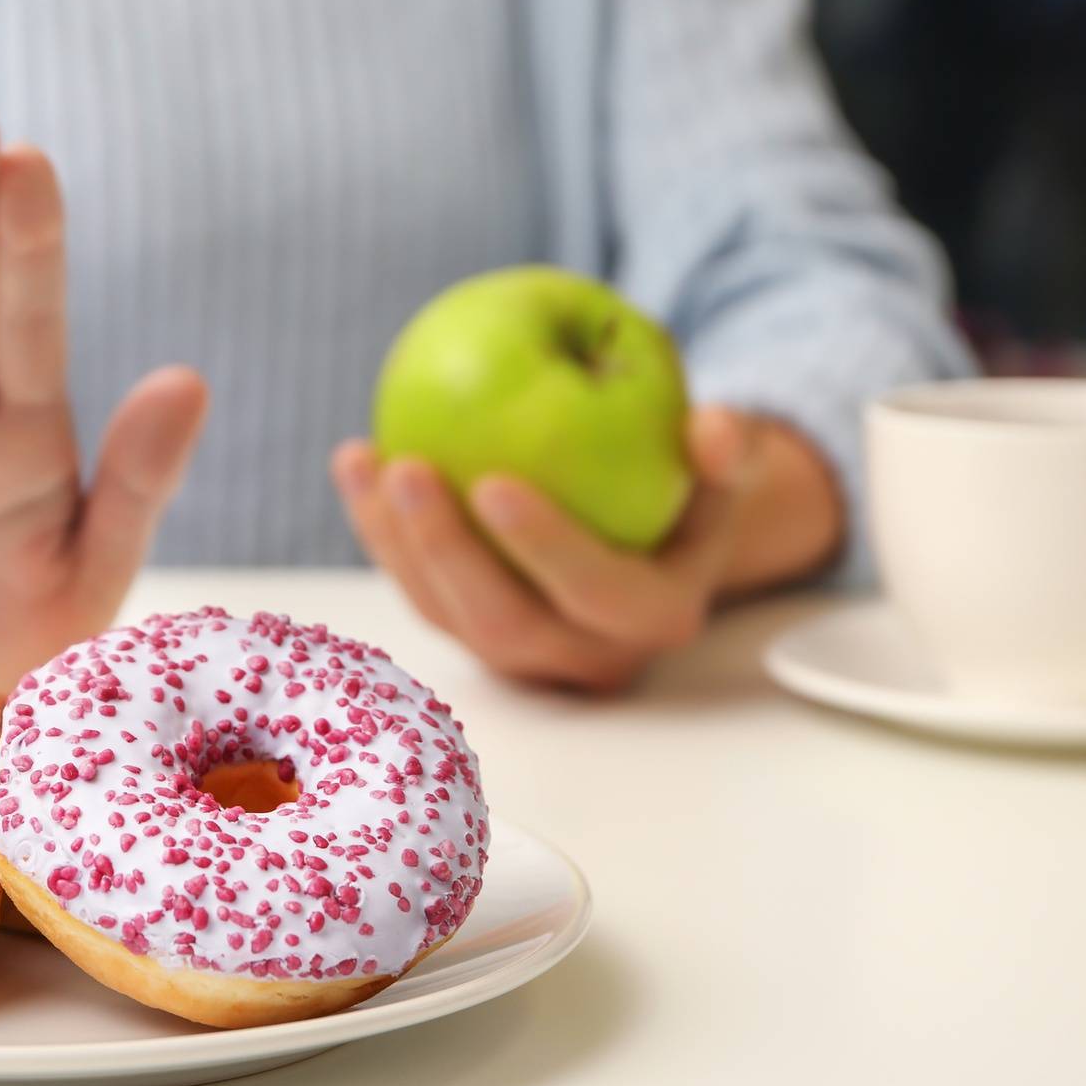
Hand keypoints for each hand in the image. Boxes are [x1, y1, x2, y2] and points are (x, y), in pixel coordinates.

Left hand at [331, 408, 840, 691]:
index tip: (493, 481)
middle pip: (501, 621)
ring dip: (394, 540)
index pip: (596, 593)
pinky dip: (380, 531)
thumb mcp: (723, 463)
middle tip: (407, 467)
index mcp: (653, 618)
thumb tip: (715, 431)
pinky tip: (356, 460)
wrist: (651, 531)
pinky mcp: (470, 631)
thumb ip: (729, 446)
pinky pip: (416, 587)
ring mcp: (520, 652)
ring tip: (365, 459)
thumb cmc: (686, 481)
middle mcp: (583, 654)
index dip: (545, 548)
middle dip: (445, 550)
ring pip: (444, 613)